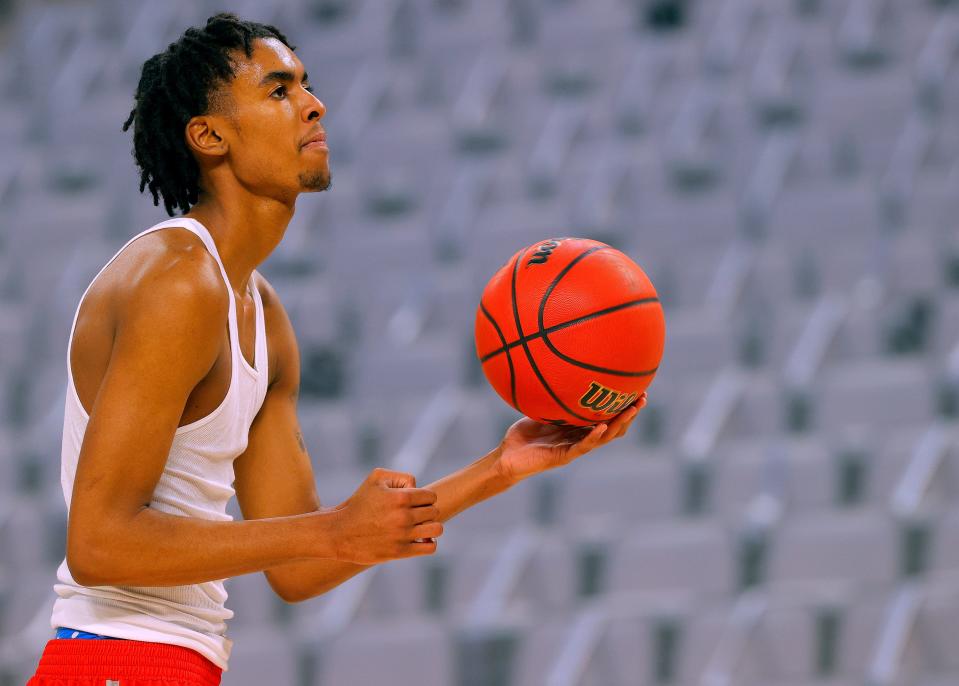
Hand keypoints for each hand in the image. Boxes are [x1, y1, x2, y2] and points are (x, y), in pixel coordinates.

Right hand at [330, 468, 442, 563]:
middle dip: (425, 511)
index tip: (412, 501)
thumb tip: (417, 489)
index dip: (423, 497)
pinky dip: (429, 543)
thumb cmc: (359, 503)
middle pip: (434, 512)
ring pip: (437, 529)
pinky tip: (419, 539)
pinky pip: (430, 547)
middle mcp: (404, 517)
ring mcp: (403, 535)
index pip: (431, 496)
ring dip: (431, 527)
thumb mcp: (376, 479)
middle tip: (412, 514)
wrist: (339, 532)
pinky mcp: (400, 552)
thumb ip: (401, 476)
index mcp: (400, 497)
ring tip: (419, 527)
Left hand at [493, 393, 647, 485]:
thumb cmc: (523, 435)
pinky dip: (593, 436)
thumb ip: (551, 395)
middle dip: (630, 413)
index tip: (636, 388)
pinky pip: (582, 446)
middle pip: (614, 426)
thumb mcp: (540, 409)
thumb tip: (556, 368)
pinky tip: (602, 426)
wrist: (508, 458)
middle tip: (643, 397)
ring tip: (632, 409)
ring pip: (604, 436)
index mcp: (579, 428)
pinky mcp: (564, 457)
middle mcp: (581, 438)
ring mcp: (574, 448)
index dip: (622, 405)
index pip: (608, 416)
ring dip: (620, 423)